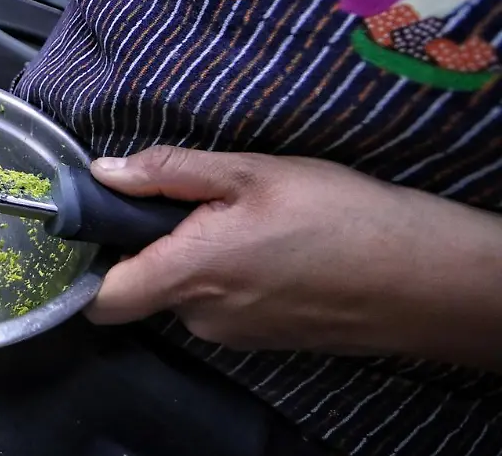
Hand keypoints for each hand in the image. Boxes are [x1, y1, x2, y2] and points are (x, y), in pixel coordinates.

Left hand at [86, 146, 501, 368]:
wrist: (425, 278)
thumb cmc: (341, 217)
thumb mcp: (251, 171)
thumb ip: (168, 173)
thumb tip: (104, 174)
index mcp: (189, 274)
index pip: (101, 298)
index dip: (87, 265)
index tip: (98, 227)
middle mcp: (203, 316)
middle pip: (144, 286)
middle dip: (157, 243)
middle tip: (201, 200)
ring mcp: (235, 334)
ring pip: (186, 293)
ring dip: (200, 255)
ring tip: (251, 219)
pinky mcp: (264, 338)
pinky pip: (223, 304)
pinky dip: (233, 274)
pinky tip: (274, 246)